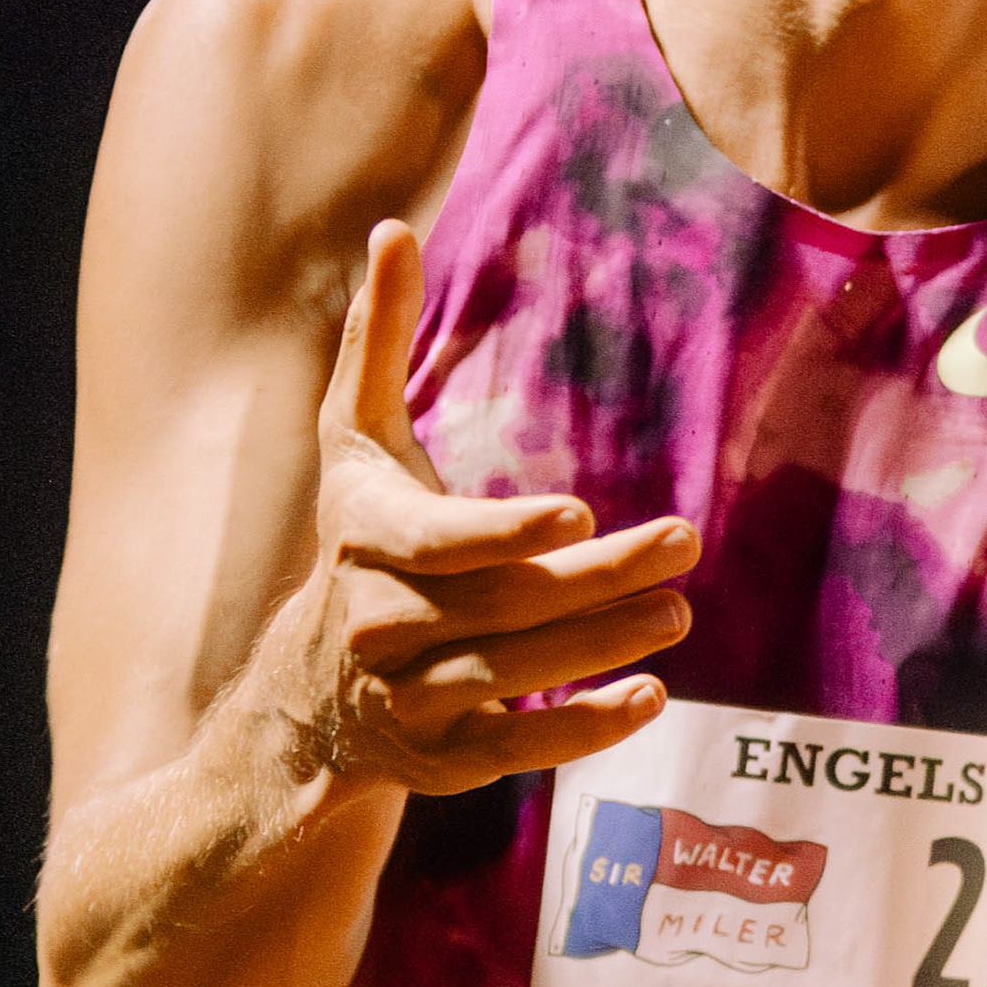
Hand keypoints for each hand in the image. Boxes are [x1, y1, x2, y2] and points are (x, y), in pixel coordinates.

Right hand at [283, 221, 696, 793]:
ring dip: (601, 647)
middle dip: (595, 578)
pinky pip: (519, 749)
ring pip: (513, 678)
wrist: (303, 699)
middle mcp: (379, 627)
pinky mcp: (443, 758)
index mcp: (364, 543)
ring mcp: (409, 700)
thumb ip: (375, 343)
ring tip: (677, 613)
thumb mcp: (355, 447)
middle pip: (498, 606)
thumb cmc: (354, 545)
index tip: (579, 511)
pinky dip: (583, 731)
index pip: (437, 544)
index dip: (505, 533)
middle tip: (682, 545)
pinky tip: (649, 699)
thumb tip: (391, 228)